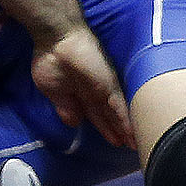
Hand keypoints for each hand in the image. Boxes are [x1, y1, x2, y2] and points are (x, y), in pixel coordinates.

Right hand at [31, 27, 133, 149]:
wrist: (54, 38)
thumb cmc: (50, 59)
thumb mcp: (53, 90)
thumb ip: (65, 107)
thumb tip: (74, 123)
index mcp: (81, 92)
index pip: (96, 114)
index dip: (105, 128)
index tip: (114, 141)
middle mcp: (95, 90)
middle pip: (109, 115)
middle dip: (117, 131)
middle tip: (129, 146)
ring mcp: (103, 87)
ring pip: (117, 113)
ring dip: (125, 129)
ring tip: (134, 144)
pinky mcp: (108, 84)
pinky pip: (118, 107)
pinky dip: (124, 121)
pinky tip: (131, 134)